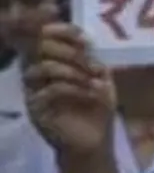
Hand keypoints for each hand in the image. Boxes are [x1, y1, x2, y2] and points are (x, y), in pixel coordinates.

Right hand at [24, 23, 115, 156]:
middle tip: (91, 63)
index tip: (85, 40)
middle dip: (68, 51)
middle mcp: (38, 74)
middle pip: (38, 48)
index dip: (62, 32)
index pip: (46, 37)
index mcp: (53, 62)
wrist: (94, 140)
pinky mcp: (35, 110)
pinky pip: (48, 91)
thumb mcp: (101, 78)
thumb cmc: (97, 107)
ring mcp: (33, 92)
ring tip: (93, 80)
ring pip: (40, 68)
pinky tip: (90, 93)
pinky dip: (73, 88)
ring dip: (71, 70)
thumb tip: (85, 40)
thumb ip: (92, 58)